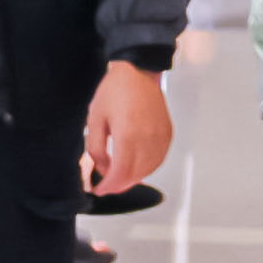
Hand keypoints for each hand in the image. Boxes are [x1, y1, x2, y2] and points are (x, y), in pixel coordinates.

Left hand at [80, 62, 175, 197]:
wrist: (138, 72)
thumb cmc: (115, 91)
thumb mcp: (95, 119)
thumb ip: (96, 148)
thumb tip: (102, 169)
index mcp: (128, 136)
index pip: (120, 173)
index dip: (109, 186)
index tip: (99, 190)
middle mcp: (148, 139)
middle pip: (135, 175)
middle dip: (119, 185)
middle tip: (106, 185)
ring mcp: (160, 137)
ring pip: (149, 170)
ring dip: (133, 178)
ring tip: (118, 177)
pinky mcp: (167, 134)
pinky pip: (158, 159)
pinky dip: (147, 168)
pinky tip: (135, 167)